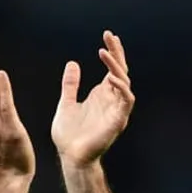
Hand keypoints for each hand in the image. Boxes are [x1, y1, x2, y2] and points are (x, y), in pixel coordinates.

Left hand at [51, 31, 135, 167]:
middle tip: (109, 37)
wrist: (70, 157)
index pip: (112, 68)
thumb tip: (72, 63)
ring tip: (104, 52)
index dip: (112, 52)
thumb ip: (70, 85)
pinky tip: (110, 77)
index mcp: (101, 95)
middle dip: (116, 53)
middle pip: (120, 71)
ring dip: (116, 66)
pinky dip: (121, 88)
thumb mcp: (66, 104)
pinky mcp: (118, 121)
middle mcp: (112, 100)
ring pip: (124, 82)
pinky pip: (125, 100)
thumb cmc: (68, 135)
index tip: (107, 35)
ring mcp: (116, 110)